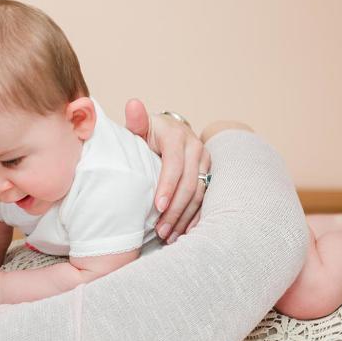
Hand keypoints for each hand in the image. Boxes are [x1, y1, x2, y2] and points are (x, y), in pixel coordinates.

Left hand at [124, 97, 210, 239]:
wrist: (168, 134)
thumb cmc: (149, 135)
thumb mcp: (141, 127)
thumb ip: (136, 120)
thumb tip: (133, 105)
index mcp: (177, 136)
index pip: (174, 163)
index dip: (168, 185)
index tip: (157, 206)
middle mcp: (195, 147)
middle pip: (189, 183)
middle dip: (175, 209)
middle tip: (160, 230)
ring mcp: (204, 162)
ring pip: (198, 194)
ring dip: (183, 218)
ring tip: (168, 235)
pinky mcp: (208, 175)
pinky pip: (204, 200)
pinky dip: (193, 218)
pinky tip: (182, 232)